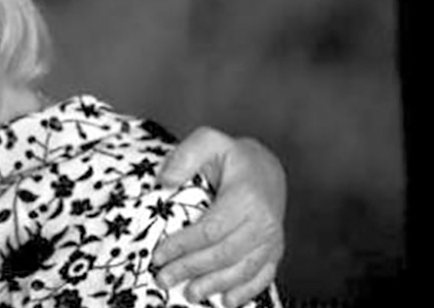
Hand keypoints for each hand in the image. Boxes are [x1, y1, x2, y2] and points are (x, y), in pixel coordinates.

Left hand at [152, 127, 285, 306]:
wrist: (266, 167)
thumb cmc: (231, 156)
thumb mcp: (209, 142)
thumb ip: (185, 155)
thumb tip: (165, 181)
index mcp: (246, 197)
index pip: (210, 230)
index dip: (183, 246)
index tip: (158, 255)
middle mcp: (263, 221)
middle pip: (224, 253)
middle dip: (191, 269)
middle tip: (163, 279)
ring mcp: (272, 238)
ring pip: (242, 269)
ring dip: (214, 285)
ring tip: (188, 294)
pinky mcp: (275, 249)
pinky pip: (263, 276)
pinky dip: (246, 291)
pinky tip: (226, 301)